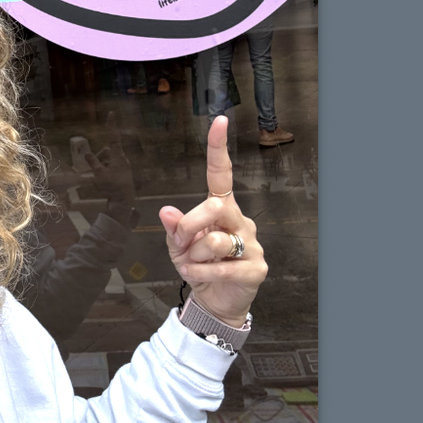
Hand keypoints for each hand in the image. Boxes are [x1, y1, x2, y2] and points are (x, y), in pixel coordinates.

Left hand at [158, 116, 266, 327]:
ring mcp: (252, 244)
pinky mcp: (257, 268)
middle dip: (188, 228)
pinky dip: (200, 274)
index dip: (218, 148)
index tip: (219, 121)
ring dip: (194, 257)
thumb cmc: (199, 266)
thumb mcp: (178, 246)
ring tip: (194, 266)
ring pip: (215, 242)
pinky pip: (221, 268)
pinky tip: (200, 277)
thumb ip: (174, 229)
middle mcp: (240, 220)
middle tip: (182, 246)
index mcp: (222, 208)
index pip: (221, 174)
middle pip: (213, 208)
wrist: (216, 300)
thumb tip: (166, 212)